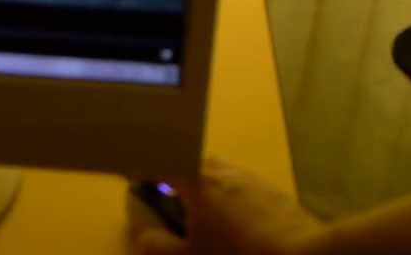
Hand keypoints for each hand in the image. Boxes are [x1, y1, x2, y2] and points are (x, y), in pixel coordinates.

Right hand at [135, 159, 325, 254]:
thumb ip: (160, 247)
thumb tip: (143, 235)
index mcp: (197, 182)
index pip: (163, 163)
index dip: (146, 172)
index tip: (136, 182)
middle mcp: (223, 172)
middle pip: (192, 164)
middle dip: (179, 179)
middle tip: (174, 205)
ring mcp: (251, 180)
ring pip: (221, 174)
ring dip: (208, 189)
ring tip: (208, 220)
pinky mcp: (274, 193)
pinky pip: (243, 188)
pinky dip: (233, 201)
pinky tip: (239, 227)